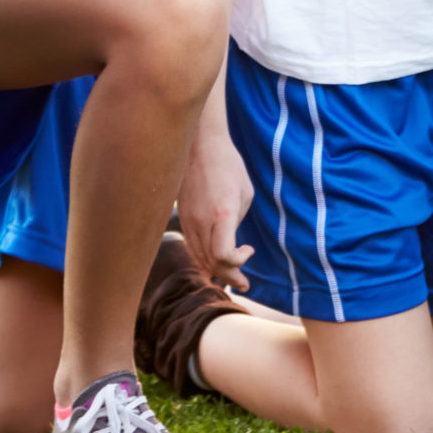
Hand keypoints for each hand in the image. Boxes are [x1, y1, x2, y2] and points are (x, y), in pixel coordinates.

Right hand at [177, 126, 256, 291]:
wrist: (200, 147)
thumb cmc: (228, 166)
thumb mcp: (245, 193)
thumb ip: (237, 220)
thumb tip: (230, 236)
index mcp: (221, 214)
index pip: (223, 255)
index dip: (237, 263)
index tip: (249, 250)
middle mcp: (201, 222)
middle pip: (211, 263)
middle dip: (230, 277)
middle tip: (244, 285)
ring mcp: (188, 221)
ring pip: (199, 258)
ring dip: (216, 271)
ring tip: (231, 279)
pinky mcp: (182, 218)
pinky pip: (192, 247)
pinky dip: (203, 259)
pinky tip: (213, 263)